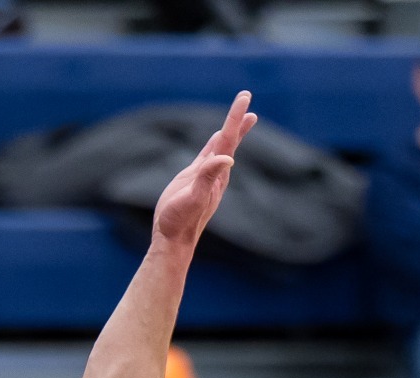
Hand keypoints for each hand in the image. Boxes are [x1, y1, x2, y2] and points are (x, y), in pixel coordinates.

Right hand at [151, 91, 257, 247]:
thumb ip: (208, 177)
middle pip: (230, 139)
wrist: (173, 239)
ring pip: (222, 147)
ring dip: (231, 131)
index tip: (244, 98)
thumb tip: (228, 158)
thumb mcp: (193, 198)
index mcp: (217, 173)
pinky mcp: (193, 180)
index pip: (228, 139)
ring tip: (244, 117)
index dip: (235, 118)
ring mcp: (206, 176)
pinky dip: (214, 144)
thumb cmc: (181, 220)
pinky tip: (217, 139)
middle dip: (237, 118)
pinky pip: (207, 156)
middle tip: (246, 96)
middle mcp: (215, 172)